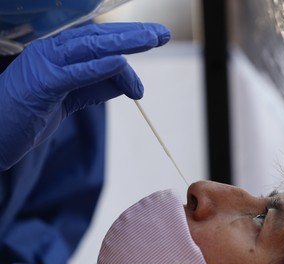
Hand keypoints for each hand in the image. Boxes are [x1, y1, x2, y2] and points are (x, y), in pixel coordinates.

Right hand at [0, 22, 170, 170]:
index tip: (154, 38)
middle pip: (98, 38)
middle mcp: (50, 52)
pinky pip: (76, 73)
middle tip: (162, 34)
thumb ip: (96, 87)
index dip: (127, 38)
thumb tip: (130, 84)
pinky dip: (100, 67)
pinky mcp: (42, 85)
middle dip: (133, 34)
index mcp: (56, 54)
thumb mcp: (69, 98)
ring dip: (124, 43)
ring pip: (91, 48)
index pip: (97, 41)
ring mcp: (44, 65)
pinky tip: (121, 63)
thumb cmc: (27, 115)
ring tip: (152, 39)